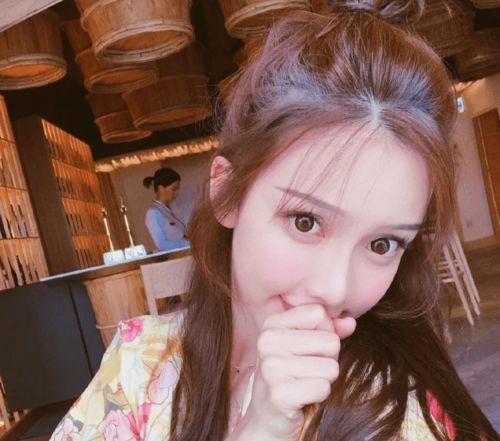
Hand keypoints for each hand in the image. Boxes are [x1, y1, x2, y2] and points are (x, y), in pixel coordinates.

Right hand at [236, 304, 355, 440]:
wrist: (268, 416)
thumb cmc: (290, 374)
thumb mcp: (304, 345)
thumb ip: (328, 329)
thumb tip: (350, 322)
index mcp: (272, 324)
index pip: (319, 313)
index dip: (324, 331)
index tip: (308, 347)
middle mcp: (267, 342)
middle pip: (330, 341)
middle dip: (327, 359)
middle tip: (307, 370)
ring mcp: (271, 367)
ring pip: (331, 367)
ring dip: (324, 379)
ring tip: (304, 382)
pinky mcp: (279, 394)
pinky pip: (323, 388)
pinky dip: (319, 395)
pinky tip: (303, 396)